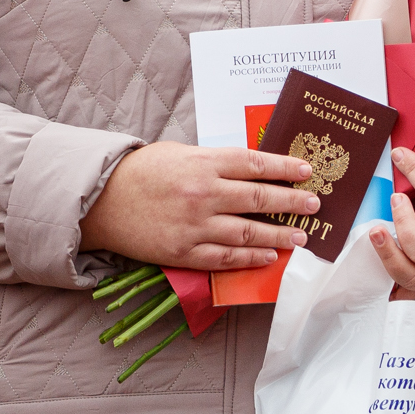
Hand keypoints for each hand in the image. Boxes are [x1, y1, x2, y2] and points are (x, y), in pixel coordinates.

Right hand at [79, 142, 319, 271]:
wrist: (100, 200)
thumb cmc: (143, 172)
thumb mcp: (182, 153)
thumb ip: (218, 162)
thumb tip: (257, 169)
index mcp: (204, 163)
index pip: (256, 164)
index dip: (286, 168)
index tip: (308, 172)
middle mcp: (203, 194)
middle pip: (260, 199)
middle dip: (292, 203)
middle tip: (314, 206)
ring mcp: (194, 225)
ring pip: (248, 233)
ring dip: (279, 236)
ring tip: (301, 237)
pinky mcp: (183, 252)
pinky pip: (224, 258)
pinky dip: (249, 259)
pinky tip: (268, 257)